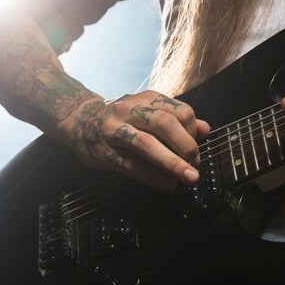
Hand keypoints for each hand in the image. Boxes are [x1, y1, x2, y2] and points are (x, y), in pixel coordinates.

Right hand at [58, 91, 209, 191]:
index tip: (197, 146)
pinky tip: (169, 185)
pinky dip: (153, 177)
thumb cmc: (124, 118)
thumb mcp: (150, 110)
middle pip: (164, 125)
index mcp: (147, 99)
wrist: (79, 120)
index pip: (180, 111)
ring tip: (189, 177)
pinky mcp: (105, 153)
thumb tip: (205, 129)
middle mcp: (130, 111)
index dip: (193, 131)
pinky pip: (131, 166)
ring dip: (172, 163)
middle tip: (196, 164)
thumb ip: (178, 119)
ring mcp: (115, 131)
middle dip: (186, 146)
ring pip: (147, 145)